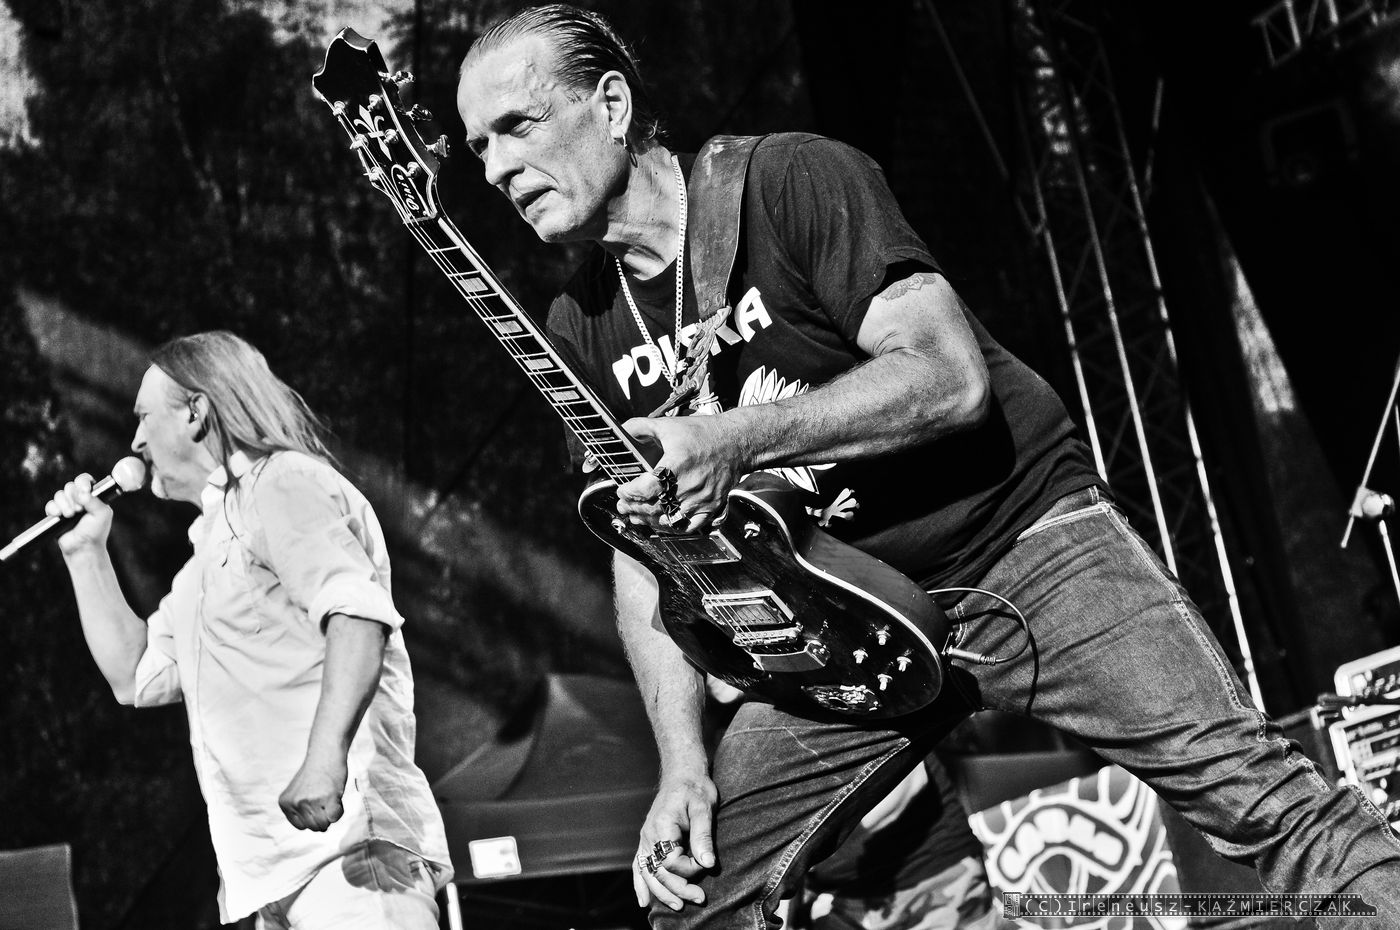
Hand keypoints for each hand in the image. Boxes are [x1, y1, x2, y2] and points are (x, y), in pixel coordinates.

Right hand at [45, 473, 113, 554]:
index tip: (84, 490)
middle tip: (79, 509)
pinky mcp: (56, 515)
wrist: (83, 548)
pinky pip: (50, 505)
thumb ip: (94, 500)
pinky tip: (59, 515)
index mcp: (92, 496)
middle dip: (73, 496)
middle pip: (70, 486)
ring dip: (65, 504)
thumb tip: (81, 492)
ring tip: (71, 515)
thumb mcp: (102, 514)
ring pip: (59, 494)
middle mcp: (79, 499)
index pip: (84, 480)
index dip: (82, 482)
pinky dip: (54, 508)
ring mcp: (66, 506)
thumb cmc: (95, 532)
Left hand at [278, 752, 347, 831]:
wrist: (325, 751)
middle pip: (313, 827)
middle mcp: (295, 803)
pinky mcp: (327, 799)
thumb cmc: (316, 772)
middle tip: (325, 798)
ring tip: (330, 796)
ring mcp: (310, 801)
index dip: (313, 817)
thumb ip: (302, 810)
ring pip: (324, 825)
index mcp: (285, 803)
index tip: (317, 803)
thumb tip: (321, 829)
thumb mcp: (300, 792)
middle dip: (323, 816)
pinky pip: (335, 818)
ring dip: (331, 814)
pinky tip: (337, 796)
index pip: (301, 826)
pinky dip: (340, 810)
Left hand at [617, 415, 744, 533]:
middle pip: (655, 507)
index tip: (621, 490)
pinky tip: (661, 522)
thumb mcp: (669, 425)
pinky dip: (673, 527)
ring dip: (649, 520)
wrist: (736, 442)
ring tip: (637, 515)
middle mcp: (690, 484)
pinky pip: (689, 526)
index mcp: (678, 464)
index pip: (647, 488)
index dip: (630, 493)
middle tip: (623, 505)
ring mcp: (702, 499)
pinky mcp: (712, 507)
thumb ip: (640, 427)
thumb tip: (620, 431)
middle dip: (634, 508)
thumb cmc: (704, 433)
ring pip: (669, 520)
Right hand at [632, 773, 717, 910]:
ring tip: (679, 906)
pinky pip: (640, 866)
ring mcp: (645, 839)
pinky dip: (641, 884)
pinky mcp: (647, 840)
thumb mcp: (704, 807)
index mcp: (662, 826)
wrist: (682, 774)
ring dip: (661, 892)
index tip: (706, 865)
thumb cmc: (695, 788)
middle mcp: (649, 835)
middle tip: (700, 898)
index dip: (689, 870)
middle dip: (678, 889)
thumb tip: (708, 864)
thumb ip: (703, 836)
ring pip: (648, 873)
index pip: (671, 861)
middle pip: (658, 872)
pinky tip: (644, 901)